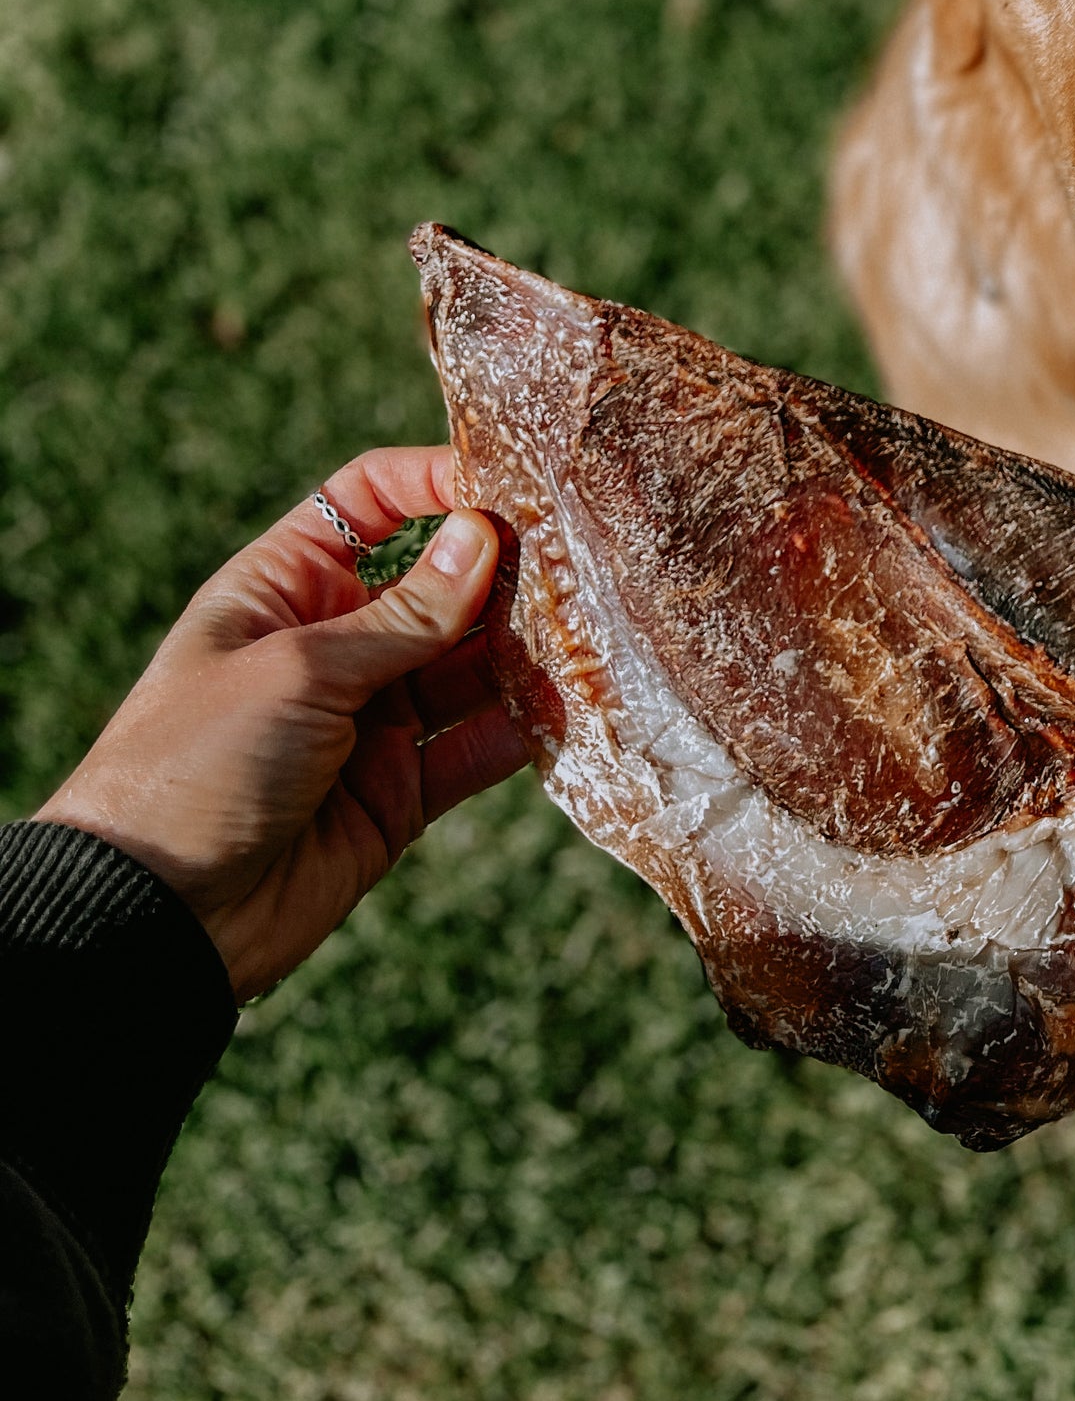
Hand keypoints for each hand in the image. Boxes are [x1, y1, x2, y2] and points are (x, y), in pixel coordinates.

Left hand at [33, 448, 530, 1001]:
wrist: (155, 917)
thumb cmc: (196, 764)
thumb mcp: (298, 670)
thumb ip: (403, 617)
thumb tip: (484, 537)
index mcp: (283, 589)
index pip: (367, 503)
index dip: (432, 483)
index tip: (507, 483)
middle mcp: (334, 645)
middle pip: (437, 585)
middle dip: (505, 570)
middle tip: (579, 563)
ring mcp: (371, 720)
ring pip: (470, 666)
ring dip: (526, 648)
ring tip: (592, 628)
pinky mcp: (400, 793)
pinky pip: (475, 747)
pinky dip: (523, 727)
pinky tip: (572, 704)